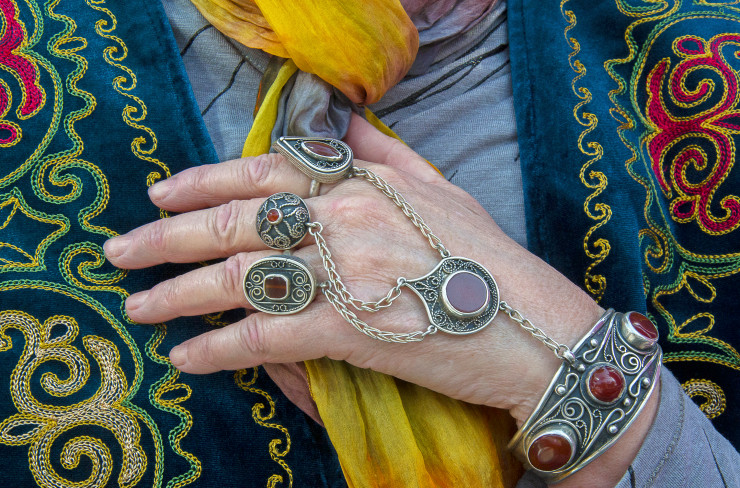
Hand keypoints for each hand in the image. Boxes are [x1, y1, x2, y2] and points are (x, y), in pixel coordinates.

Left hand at [104, 114, 654, 486]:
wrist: (535, 328)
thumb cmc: (490, 260)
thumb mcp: (441, 190)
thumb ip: (383, 153)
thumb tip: (340, 122)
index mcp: (361, 183)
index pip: (263, 173)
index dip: (203, 182)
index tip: (159, 196)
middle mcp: (344, 219)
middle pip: (235, 222)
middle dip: (166, 238)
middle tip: (120, 254)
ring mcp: (344, 273)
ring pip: (238, 276)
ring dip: (177, 294)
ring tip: (138, 307)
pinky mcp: (348, 331)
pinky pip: (264, 337)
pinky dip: (217, 348)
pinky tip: (187, 357)